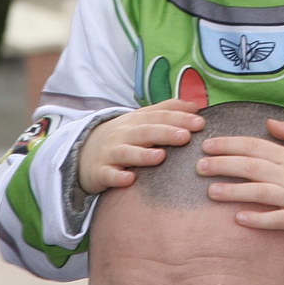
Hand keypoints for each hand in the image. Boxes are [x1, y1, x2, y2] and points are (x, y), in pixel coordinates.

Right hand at [78, 100, 204, 195]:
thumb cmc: (124, 136)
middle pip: (145, 132)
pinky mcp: (100, 172)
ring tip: (160, 156)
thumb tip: (196, 105)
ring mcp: (110, 153)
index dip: (179, 118)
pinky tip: (130, 179)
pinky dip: (118, 177)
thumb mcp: (142, 119)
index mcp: (136, 120)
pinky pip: (109, 175)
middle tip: (186, 137)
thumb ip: (168, 110)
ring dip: (142, 154)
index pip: (159, 116)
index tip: (200, 123)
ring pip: (126, 152)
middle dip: (165, 133)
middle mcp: (124, 134)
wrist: (84, 151)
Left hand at [196, 118, 283, 235]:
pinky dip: (259, 219)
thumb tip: (268, 122)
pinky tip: (239, 219)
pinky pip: (278, 219)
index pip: (255, 146)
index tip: (208, 145)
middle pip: (251, 167)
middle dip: (223, 165)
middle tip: (198, 166)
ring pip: (259, 192)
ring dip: (233, 192)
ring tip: (210, 192)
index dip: (229, 145)